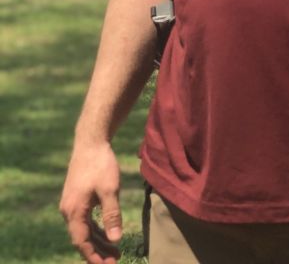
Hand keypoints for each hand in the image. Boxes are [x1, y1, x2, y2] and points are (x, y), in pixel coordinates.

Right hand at [60, 140, 123, 263]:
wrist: (90, 142)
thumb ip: (112, 215)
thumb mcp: (110, 189)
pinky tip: (107, 234)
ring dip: (98, 241)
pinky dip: (96, 229)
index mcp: (74, 211)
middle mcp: (68, 211)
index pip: (82, 242)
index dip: (94, 256)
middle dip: (98, 252)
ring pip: (84, 230)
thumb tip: (115, 240)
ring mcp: (71, 205)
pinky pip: (85, 220)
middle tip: (115, 260)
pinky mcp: (76, 199)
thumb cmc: (101, 164)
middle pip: (82, 238)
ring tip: (115, 251)